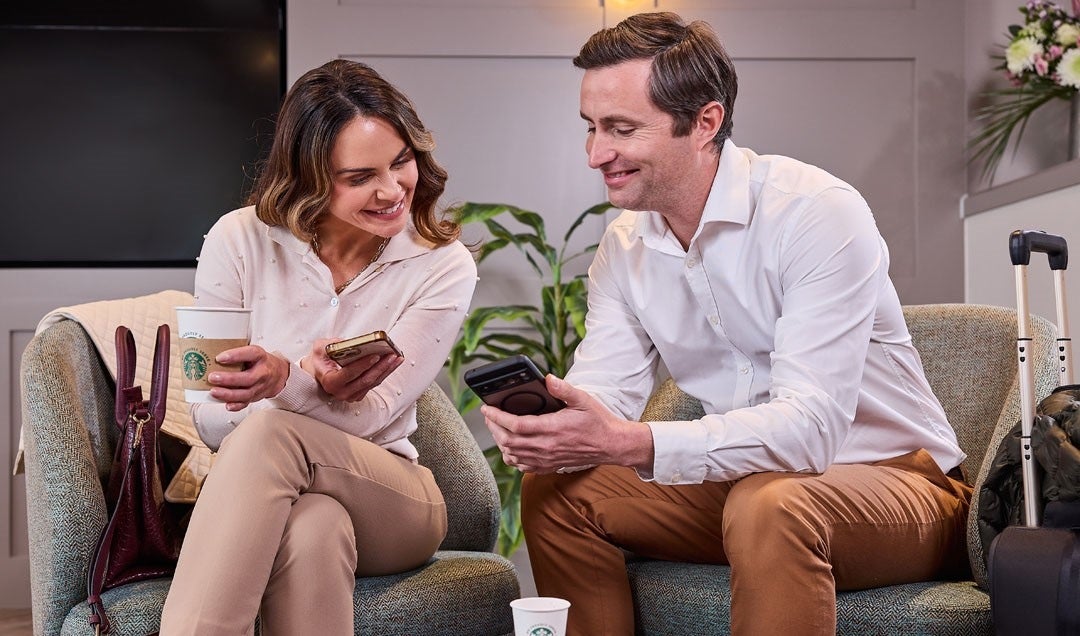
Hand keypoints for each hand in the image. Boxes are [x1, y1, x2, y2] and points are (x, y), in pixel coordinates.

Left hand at [207, 345, 289, 410]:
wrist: (277, 374)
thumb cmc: (259, 361)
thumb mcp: (253, 351)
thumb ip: (237, 352)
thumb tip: (211, 349)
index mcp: (260, 357)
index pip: (251, 354)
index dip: (235, 356)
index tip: (219, 357)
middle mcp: (262, 372)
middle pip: (247, 378)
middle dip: (228, 379)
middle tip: (212, 377)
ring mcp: (260, 386)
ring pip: (246, 393)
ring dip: (228, 394)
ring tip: (213, 391)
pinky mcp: (256, 396)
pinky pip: (246, 403)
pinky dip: (236, 406)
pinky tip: (226, 405)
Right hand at [306, 338, 403, 402]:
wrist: (316, 373)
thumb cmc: (319, 360)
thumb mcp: (320, 348)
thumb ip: (331, 344)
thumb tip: (350, 343)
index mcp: (330, 382)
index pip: (349, 374)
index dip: (363, 365)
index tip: (376, 355)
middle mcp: (341, 392)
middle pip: (366, 379)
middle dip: (381, 366)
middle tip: (392, 355)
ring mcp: (351, 395)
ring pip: (373, 382)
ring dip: (387, 369)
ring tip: (397, 357)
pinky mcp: (359, 394)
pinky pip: (374, 383)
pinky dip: (385, 372)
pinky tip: (393, 362)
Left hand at [481, 374, 653, 472]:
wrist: (611, 445)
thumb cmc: (597, 421)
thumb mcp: (583, 399)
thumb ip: (563, 389)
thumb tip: (547, 378)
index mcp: (552, 428)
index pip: (515, 425)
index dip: (497, 417)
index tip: (486, 408)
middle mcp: (546, 446)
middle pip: (508, 441)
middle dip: (493, 428)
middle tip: (488, 416)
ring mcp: (546, 459)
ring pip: (512, 455)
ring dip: (500, 442)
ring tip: (496, 428)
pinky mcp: (548, 466)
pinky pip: (522, 466)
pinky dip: (511, 456)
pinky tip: (510, 446)